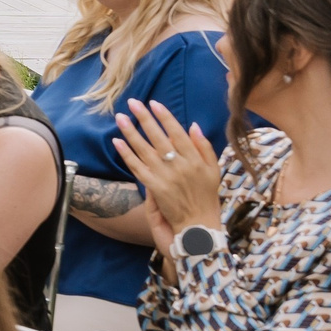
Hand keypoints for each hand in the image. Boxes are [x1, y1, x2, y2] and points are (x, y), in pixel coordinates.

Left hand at [114, 100, 223, 236]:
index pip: (177, 133)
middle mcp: (179, 166)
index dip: (165, 117)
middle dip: (144, 118)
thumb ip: (204, 147)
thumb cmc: (206, 197)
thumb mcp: (213, 171)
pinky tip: (117, 141)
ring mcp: (165, 176)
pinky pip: (137, 167)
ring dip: (130, 132)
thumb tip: (194, 125)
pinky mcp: (154, 187)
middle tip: (132, 103)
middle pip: (158, 137)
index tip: (154, 103)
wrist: (199, 226)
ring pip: (144, 150)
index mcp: (195, 160)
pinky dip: (127, 154)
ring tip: (120, 117)